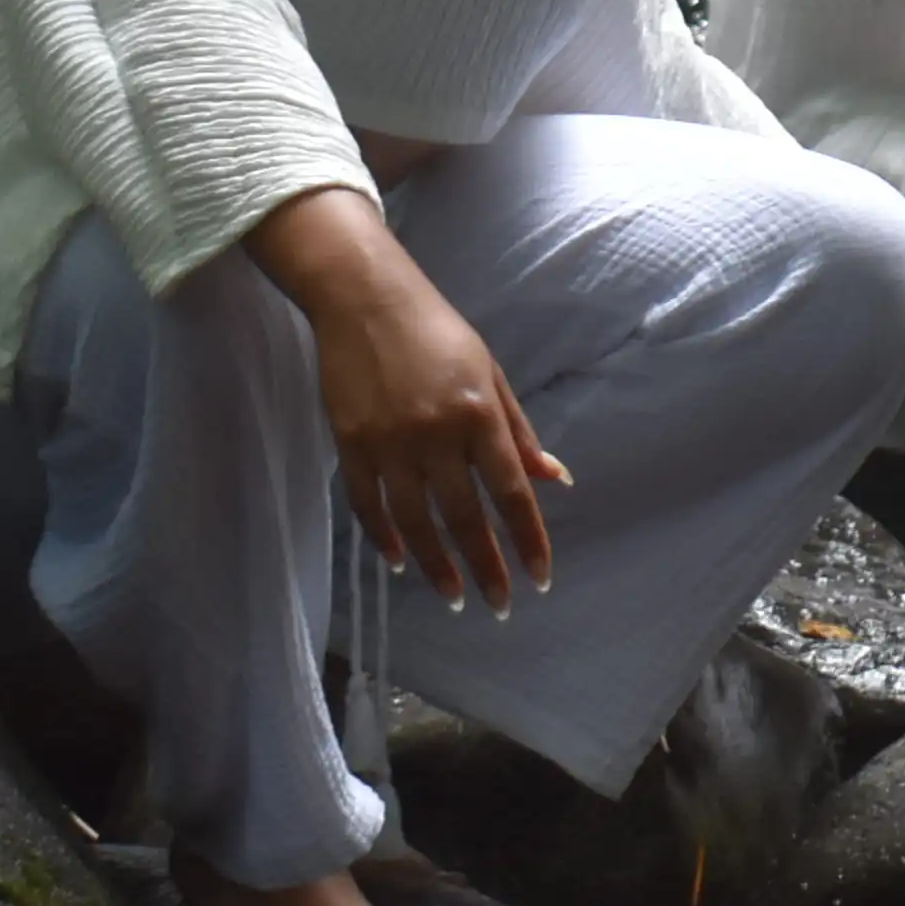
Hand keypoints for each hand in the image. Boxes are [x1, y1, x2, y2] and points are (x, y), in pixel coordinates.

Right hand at [276, 218, 566, 609]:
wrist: (366, 300)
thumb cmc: (439, 334)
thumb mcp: (492, 375)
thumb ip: (519, 433)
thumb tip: (554, 480)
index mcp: (480, 415)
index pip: (512, 492)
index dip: (528, 540)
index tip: (539, 579)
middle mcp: (437, 434)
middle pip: (465, 517)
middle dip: (485, 567)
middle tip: (498, 605)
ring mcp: (389, 441)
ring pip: (415, 521)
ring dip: (437, 566)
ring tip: (453, 597)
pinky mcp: (350, 442)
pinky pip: (368, 503)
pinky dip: (385, 538)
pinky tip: (402, 563)